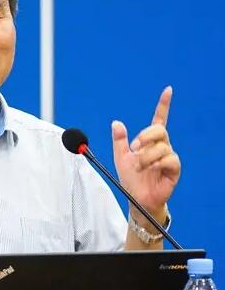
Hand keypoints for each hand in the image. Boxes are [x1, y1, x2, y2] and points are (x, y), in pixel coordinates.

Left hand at [111, 86, 180, 219]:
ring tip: (139, 167)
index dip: (164, 105)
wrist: (136, 198)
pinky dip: (157, 163)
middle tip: (134, 148)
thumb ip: (119, 141)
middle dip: (145, 136)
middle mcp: (161, 146)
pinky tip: (151, 169)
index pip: (159, 119)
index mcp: (149, 141)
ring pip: (161, 147)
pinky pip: (170, 159)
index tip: (168, 90)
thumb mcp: (120, 158)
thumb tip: (116, 122)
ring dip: (145, 157)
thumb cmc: (131, 179)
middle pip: (159, 130)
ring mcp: (169, 157)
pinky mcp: (174, 169)